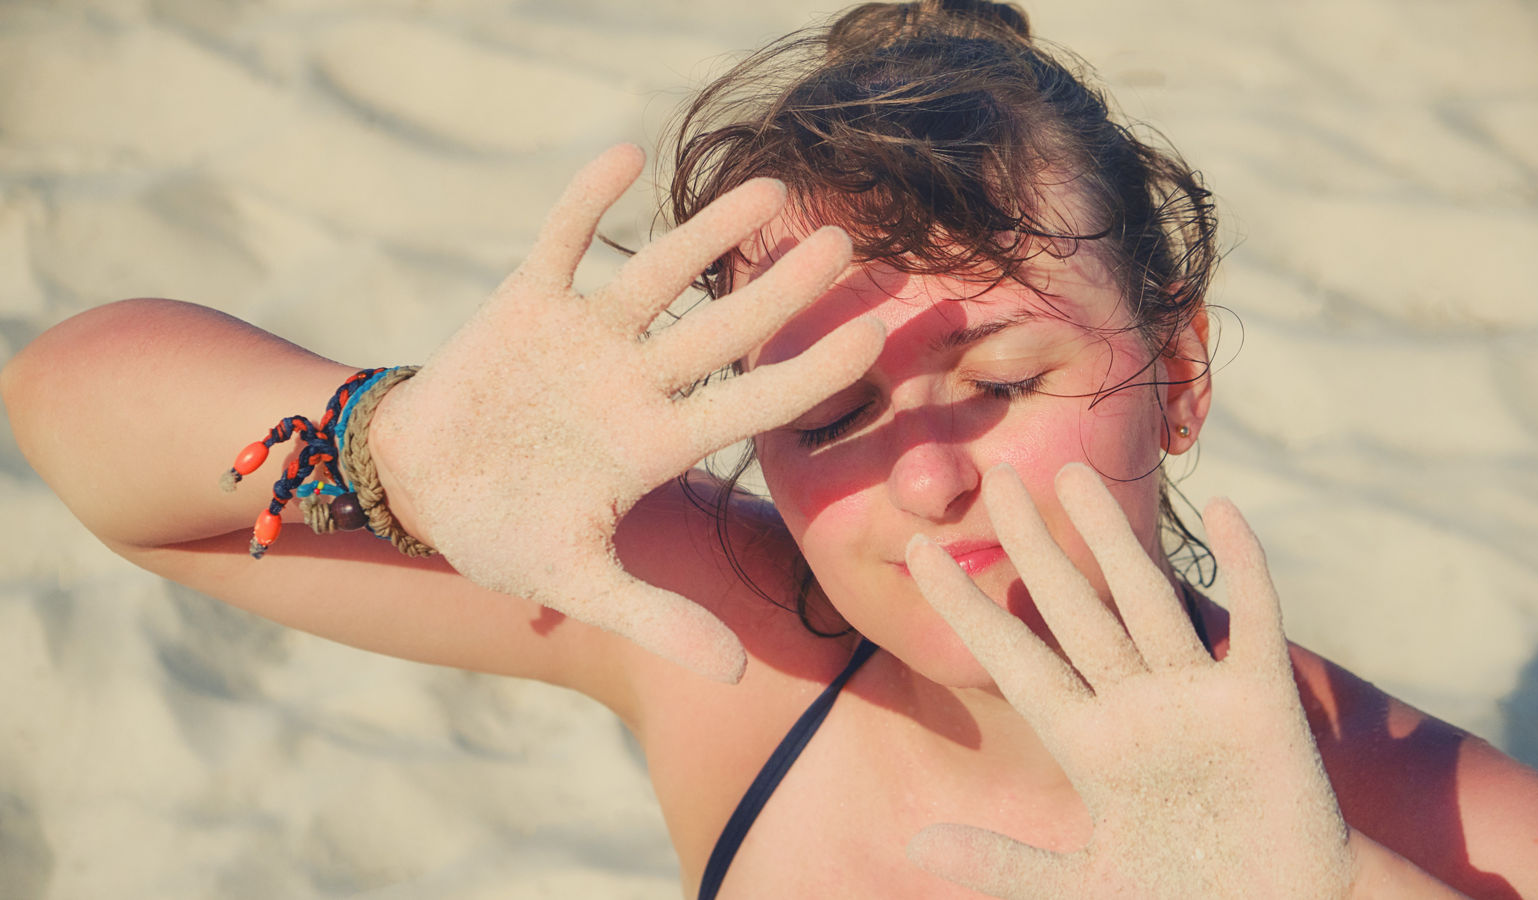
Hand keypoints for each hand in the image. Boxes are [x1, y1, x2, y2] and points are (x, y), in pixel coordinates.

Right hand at [371, 144, 883, 682]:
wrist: (422, 487)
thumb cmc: (505, 534)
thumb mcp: (578, 582)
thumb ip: (655, 617)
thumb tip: (734, 674)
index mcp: (657, 441)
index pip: (753, 401)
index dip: (811, 372)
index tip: (873, 336)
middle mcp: (636, 380)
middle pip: (723, 327)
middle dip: (781, 290)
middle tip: (848, 244)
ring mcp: (584, 338)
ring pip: (659, 273)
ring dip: (708, 232)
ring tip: (769, 188)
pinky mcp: (524, 304)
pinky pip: (559, 242)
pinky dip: (584, 203)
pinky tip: (624, 155)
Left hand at [903, 463, 1354, 897]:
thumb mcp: (1083, 889)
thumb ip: (1003, 866)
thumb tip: (917, 844)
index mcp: (1088, 747)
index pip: (1013, 658)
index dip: (967, 606)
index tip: (918, 553)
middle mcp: (1136, 709)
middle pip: (1074, 609)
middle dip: (1034, 546)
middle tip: (995, 478)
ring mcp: (1198, 700)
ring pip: (1147, 599)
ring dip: (1116, 538)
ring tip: (1076, 474)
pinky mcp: (1263, 706)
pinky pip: (1255, 623)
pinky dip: (1249, 568)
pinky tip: (1229, 511)